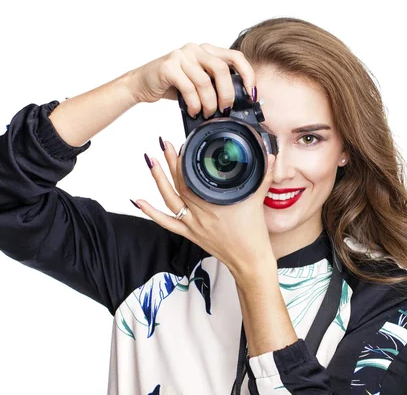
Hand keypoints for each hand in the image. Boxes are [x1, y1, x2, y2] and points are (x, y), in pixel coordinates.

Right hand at [128, 43, 255, 118]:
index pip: (236, 57)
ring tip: (206, 114)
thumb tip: (236, 104)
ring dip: (209, 103)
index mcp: (207, 50)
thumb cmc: (173, 85)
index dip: (247, 75)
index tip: (251, 94)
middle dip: (227, 94)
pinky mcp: (168, 66)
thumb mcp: (198, 83)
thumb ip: (215, 85)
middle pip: (222, 70)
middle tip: (225, 110)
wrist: (142, 83)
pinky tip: (194, 112)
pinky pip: (188, 88)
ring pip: (204, 82)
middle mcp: (196, 49)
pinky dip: (194, 104)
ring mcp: (181, 56)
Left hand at [134, 140, 276, 280]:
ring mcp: (192, 225)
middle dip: (170, 162)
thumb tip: (268, 158)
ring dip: (158, 179)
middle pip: (179, 184)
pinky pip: (166, 222)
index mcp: (215, 204)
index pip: (193, 178)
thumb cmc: (253, 235)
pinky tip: (138, 201)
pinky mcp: (190, 234)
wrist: (250, 262)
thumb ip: (262, 177)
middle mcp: (200, 214)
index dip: (184, 160)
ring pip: (169, 200)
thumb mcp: (258, 201)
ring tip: (151, 161)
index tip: (182, 144)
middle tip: (165, 144)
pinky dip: (151, 212)